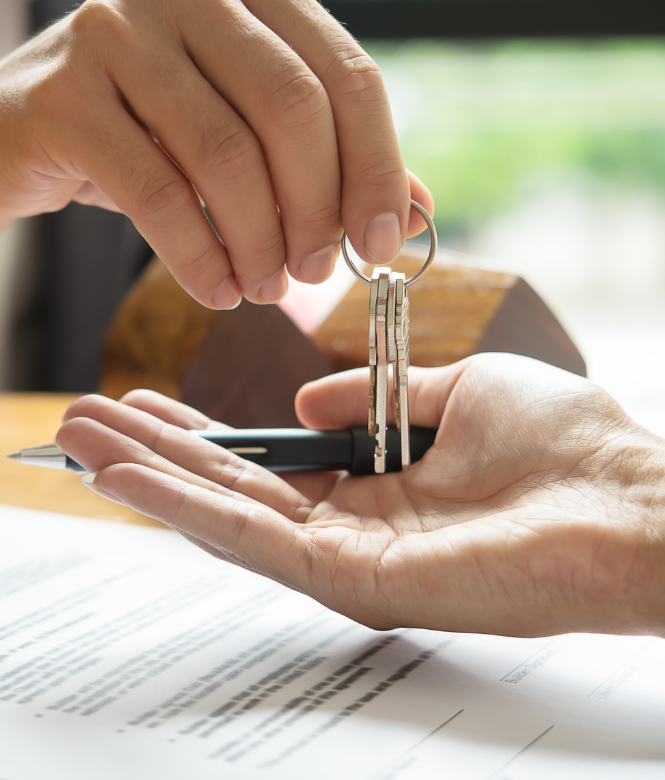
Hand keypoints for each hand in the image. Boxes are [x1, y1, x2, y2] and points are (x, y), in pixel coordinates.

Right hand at [0, 0, 432, 306]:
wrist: (28, 136)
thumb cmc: (153, 140)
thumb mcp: (250, 141)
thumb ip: (333, 164)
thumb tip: (415, 209)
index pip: (347, 76)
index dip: (377, 167)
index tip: (381, 242)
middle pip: (293, 110)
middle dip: (317, 211)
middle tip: (315, 272)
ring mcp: (118, 32)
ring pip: (227, 155)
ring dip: (259, 243)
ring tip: (263, 288)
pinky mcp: (64, 94)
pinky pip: (158, 193)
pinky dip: (198, 257)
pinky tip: (216, 291)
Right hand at [56, 354, 664, 637]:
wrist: (633, 499)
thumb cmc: (566, 441)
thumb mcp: (464, 389)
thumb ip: (379, 395)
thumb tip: (307, 402)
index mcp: (379, 482)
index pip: (269, 461)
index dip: (205, 431)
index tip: (150, 399)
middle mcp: (354, 525)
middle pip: (234, 489)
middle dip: (154, 455)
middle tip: (81, 423)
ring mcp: (350, 559)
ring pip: (226, 518)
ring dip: (149, 480)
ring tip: (79, 445)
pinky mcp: (357, 581)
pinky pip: (254, 541)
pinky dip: (184, 508)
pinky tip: (128, 478)